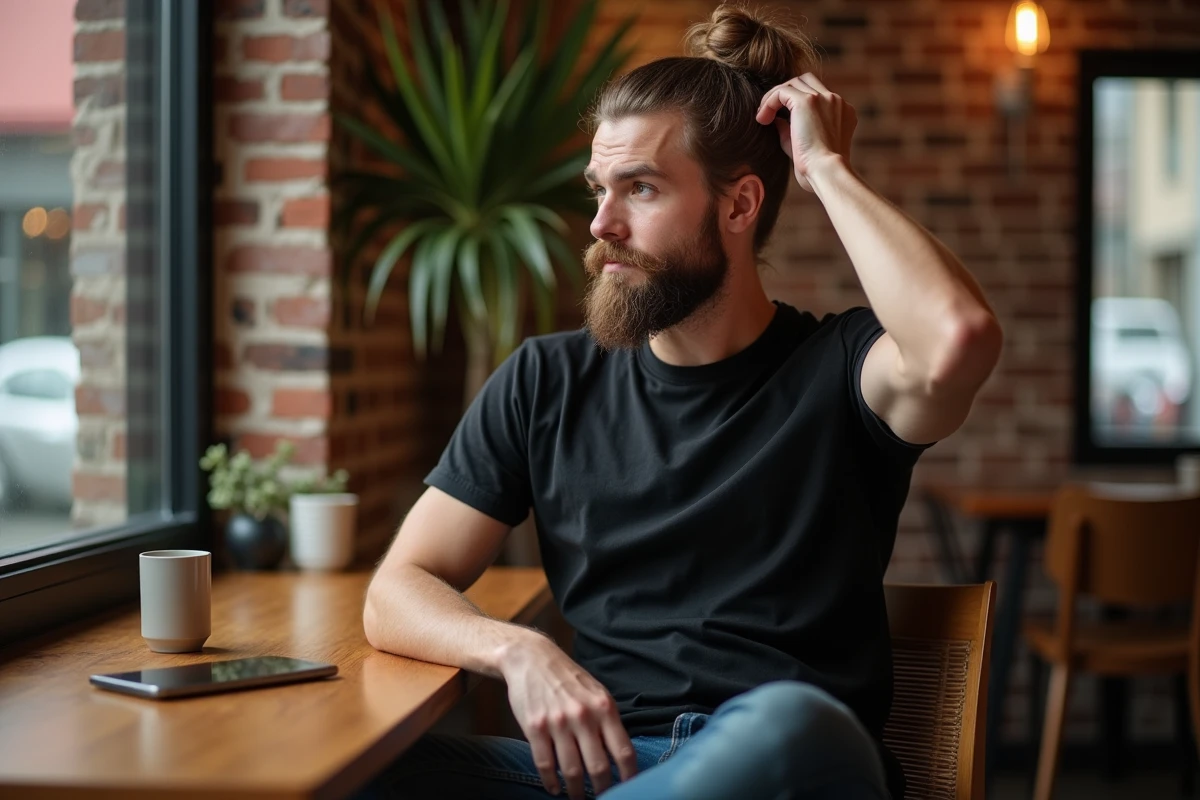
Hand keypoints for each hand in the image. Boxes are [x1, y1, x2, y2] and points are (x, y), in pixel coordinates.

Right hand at [499, 633, 637, 797]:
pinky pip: (545, 764)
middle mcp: (583, 716)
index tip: (630, 789)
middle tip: (603, 798)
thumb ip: (608, 722)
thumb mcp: (597, 693)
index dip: (629, 776)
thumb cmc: (568, 678)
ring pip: (572, 770)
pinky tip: (555, 788)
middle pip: (599, 767)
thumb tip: (620, 756)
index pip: (624, 751)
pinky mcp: (535, 727)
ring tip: (578, 797)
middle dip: (603, 790)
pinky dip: (551, 782)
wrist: (532, 658)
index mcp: (604, 708)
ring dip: (576, 791)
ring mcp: (558, 723)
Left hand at [754, 73, 855, 192]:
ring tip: (762, 118)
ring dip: (775, 97)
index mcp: (842, 112)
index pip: (817, 94)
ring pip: (793, 83)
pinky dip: (769, 102)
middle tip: (768, 113)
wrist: (825, 172)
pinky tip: (762, 119)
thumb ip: (791, 130)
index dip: (796, 101)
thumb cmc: (816, 169)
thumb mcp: (803, 146)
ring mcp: (824, 98)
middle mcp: (835, 101)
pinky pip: (782, 91)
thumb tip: (776, 120)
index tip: (780, 118)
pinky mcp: (808, 101)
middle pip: (806, 81)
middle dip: (785, 93)